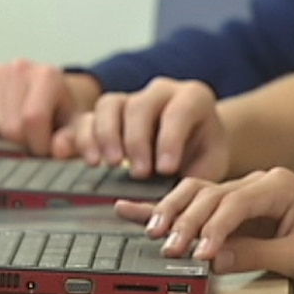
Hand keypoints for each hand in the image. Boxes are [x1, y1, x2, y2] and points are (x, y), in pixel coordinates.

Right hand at [0, 60, 98, 155]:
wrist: (48, 88)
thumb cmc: (61, 109)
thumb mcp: (74, 125)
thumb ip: (72, 140)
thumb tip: (58, 150)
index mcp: (47, 76)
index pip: (32, 119)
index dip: (37, 144)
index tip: (43, 150)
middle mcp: (19, 68)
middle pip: (9, 127)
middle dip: (20, 145)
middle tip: (30, 142)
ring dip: (2, 140)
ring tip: (18, 133)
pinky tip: (2, 126)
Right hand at [54, 78, 228, 178]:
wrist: (194, 150)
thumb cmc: (203, 159)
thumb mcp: (208, 167)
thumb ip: (191, 179)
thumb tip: (167, 200)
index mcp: (193, 98)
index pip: (178, 111)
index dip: (170, 140)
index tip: (166, 170)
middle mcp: (160, 92)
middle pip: (140, 106)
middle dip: (136, 141)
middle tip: (139, 174)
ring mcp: (130, 100)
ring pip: (109, 105)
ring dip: (106, 136)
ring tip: (109, 164)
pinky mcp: (106, 115)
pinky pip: (88, 119)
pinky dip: (85, 139)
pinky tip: (92, 162)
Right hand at [114, 168, 293, 293]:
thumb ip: (254, 254)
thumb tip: (212, 258)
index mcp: (278, 185)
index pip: (233, 202)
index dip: (212, 228)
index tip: (199, 255)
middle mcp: (257, 183)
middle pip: (207, 194)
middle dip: (184, 221)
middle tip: (169, 248)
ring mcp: (241, 194)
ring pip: (194, 195)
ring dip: (170, 213)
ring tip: (151, 232)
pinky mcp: (231, 208)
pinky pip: (192, 204)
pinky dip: (161, 208)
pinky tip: (129, 208)